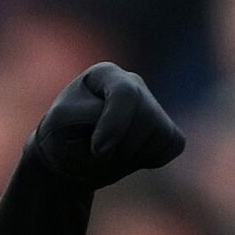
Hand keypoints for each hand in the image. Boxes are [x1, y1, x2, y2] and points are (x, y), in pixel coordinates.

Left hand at [33, 62, 186, 187]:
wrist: (72, 158)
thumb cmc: (63, 137)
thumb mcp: (61, 124)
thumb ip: (85, 119)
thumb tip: (111, 140)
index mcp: (105, 75)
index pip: (125, 93)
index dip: (115, 126)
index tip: (98, 150)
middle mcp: (133, 83)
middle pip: (146, 116)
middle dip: (122, 147)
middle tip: (98, 155)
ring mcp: (153, 104)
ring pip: (161, 134)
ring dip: (132, 157)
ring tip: (110, 155)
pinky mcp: (167, 127)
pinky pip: (174, 145)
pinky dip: (153, 159)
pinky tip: (129, 157)